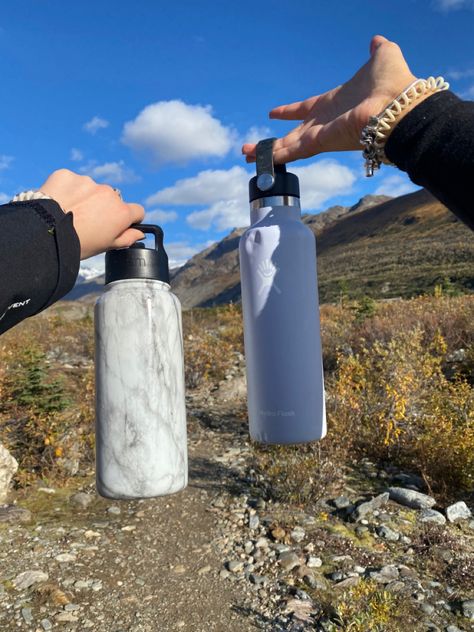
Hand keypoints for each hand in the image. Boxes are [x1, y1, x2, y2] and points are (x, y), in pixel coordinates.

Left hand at [40, 169, 144, 259]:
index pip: (137, 211)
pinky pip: (71, 181)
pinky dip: (67, 189)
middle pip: (112, 199)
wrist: (46, 232)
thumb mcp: (106, 246)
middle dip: (103, 207)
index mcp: (121, 212)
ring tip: (69, 212)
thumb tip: (140, 233)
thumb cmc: (78, 244)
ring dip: (84, 197)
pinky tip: (59, 202)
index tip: (119, 224)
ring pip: (91, 189)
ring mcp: (88, 182)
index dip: (129, 219)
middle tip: (86, 221)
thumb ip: (127, 238)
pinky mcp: (68, 175)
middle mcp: (108, 193)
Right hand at [242, 35, 418, 164]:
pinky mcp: (320, 143)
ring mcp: (321, 135)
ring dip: (266, 151)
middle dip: (274, 142)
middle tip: (253, 147)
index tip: (274, 113)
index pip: (306, 109)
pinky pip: (292, 151)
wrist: (399, 105)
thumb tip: (376, 41)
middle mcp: (325, 123)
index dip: (290, 111)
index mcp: (334, 104)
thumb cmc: (393, 83)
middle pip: (293, 135)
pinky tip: (257, 159)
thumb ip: (376, 51)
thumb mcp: (382, 58)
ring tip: (246, 154)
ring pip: (287, 147)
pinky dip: (275, 156)